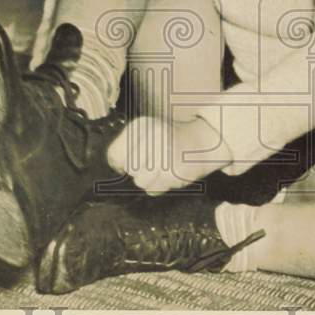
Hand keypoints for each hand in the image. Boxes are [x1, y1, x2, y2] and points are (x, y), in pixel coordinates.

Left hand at [107, 115, 227, 194]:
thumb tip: (113, 169)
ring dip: (150, 180)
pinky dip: (159, 186)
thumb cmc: (169, 140)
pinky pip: (154, 189)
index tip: (128, 163)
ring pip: (140, 181)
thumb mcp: (147, 133)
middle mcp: (151, 137)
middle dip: (138, 170)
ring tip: (162, 168)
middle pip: (128, 168)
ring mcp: (163, 153)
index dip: (119, 163)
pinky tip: (169, 174)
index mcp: (141, 125)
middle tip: (153, 162)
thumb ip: (127, 148)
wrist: (202, 143)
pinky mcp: (173, 171)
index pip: (115, 154)